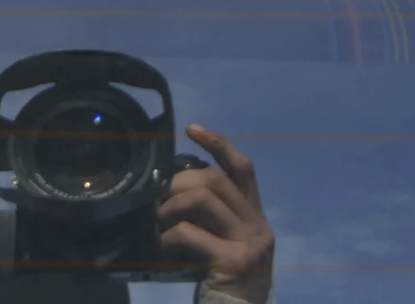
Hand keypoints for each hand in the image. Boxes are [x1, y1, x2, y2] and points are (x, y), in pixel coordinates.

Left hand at [159, 125, 273, 303]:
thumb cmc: (223, 285)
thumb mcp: (221, 245)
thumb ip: (210, 219)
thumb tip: (171, 190)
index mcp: (256, 219)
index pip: (243, 169)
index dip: (218, 145)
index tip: (192, 129)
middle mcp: (259, 227)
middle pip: (216, 180)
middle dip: (180, 181)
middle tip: (156, 197)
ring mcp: (250, 243)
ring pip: (203, 199)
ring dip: (170, 206)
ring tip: (154, 222)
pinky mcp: (235, 261)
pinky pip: (191, 233)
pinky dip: (168, 236)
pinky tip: (158, 247)